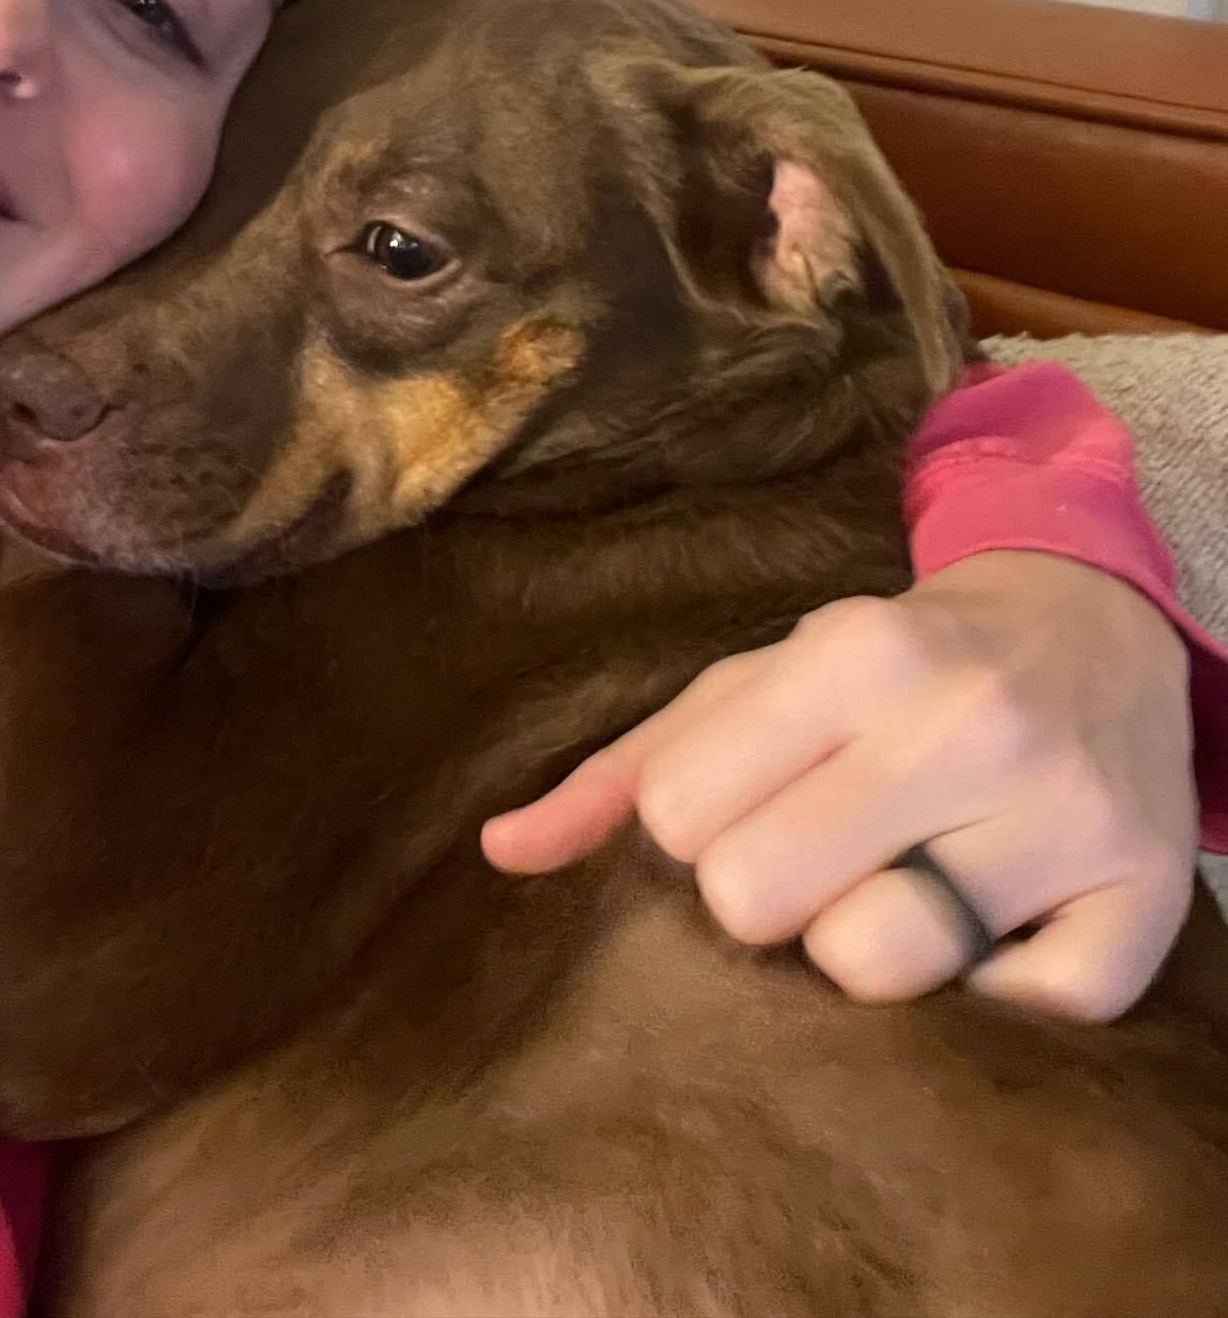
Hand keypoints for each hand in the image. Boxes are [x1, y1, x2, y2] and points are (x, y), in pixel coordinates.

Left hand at [482, 554, 1198, 1020]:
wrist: (1088, 627)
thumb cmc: (887, 667)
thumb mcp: (756, 680)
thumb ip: (629, 766)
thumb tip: (500, 850)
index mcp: (850, 654)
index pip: (682, 818)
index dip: (694, 839)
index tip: (740, 815)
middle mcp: (963, 720)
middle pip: (760, 898)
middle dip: (765, 897)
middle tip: (816, 860)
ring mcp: (1065, 810)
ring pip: (879, 965)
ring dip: (866, 949)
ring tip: (897, 887)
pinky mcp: (1144, 896)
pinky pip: (1021, 1017)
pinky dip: (989, 995)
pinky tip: (986, 925)